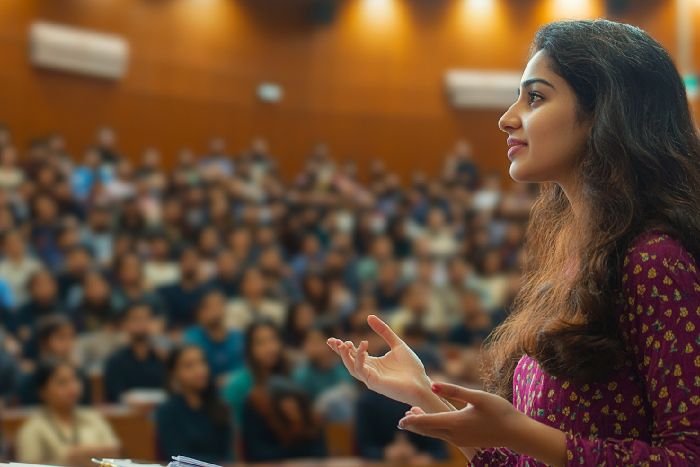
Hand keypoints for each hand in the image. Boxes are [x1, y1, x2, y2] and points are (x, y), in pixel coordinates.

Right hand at [327, 315, 432, 407]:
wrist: (422, 383)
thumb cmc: (411, 367)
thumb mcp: (396, 343)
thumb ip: (384, 331)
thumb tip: (369, 316)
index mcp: (373, 364)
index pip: (354, 354)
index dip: (344, 347)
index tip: (336, 339)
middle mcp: (369, 371)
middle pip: (349, 361)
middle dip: (339, 351)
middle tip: (332, 340)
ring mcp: (371, 378)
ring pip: (351, 367)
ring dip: (345, 356)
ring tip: (342, 344)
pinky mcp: (374, 383)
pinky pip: (362, 370)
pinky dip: (359, 358)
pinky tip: (361, 346)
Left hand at [398, 382, 523, 448]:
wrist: (517, 433)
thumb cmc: (500, 412)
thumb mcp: (477, 397)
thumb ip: (454, 391)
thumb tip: (432, 385)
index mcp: (454, 423)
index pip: (427, 423)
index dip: (412, 421)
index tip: (400, 420)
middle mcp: (455, 435)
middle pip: (428, 431)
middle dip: (414, 425)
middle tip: (401, 420)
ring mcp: (460, 440)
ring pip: (436, 434)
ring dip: (424, 426)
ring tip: (414, 417)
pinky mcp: (466, 441)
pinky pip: (445, 436)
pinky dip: (435, 429)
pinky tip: (436, 422)